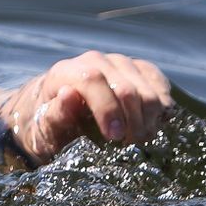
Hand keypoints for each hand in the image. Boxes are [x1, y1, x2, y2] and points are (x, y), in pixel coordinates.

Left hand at [0, 51, 171, 163]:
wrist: (55, 109)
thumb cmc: (46, 123)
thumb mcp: (44, 128)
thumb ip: (55, 114)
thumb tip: (69, 95)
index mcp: (66, 72)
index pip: (92, 81)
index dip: (108, 110)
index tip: (115, 137)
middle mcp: (94, 60)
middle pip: (126, 87)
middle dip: (133, 121)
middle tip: (131, 144)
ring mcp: (119, 62)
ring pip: (147, 88)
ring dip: (149, 118)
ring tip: (139, 138)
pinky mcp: (138, 68)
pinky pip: (159, 83)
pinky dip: (162, 106)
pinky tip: (153, 123)